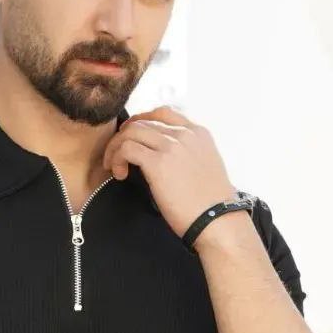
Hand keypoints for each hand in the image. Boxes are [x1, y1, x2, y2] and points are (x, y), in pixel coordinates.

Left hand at [103, 105, 238, 238]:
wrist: (217, 220)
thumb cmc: (210, 203)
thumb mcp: (205, 165)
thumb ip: (187, 152)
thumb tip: (163, 155)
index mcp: (198, 133)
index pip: (162, 112)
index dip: (140, 122)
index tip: (131, 138)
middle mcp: (185, 134)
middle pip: (142, 121)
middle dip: (124, 136)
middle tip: (116, 154)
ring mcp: (171, 146)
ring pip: (131, 132)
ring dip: (116, 148)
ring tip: (115, 167)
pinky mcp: (158, 163)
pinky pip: (126, 149)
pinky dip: (116, 159)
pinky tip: (120, 174)